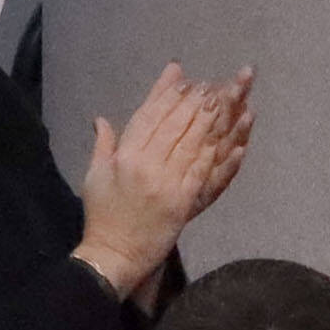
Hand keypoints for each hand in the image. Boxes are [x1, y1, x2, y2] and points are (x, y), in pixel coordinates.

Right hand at [77, 61, 249, 297]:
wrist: (113, 254)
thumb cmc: (102, 215)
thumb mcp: (94, 176)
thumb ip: (103, 144)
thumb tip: (101, 118)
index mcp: (125, 155)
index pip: (149, 115)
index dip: (166, 93)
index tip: (182, 74)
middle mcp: (146, 164)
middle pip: (175, 123)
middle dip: (195, 100)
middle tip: (211, 83)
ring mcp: (167, 183)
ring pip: (193, 143)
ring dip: (212, 119)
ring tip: (227, 99)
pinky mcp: (184, 201)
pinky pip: (205, 171)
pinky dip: (221, 154)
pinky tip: (235, 139)